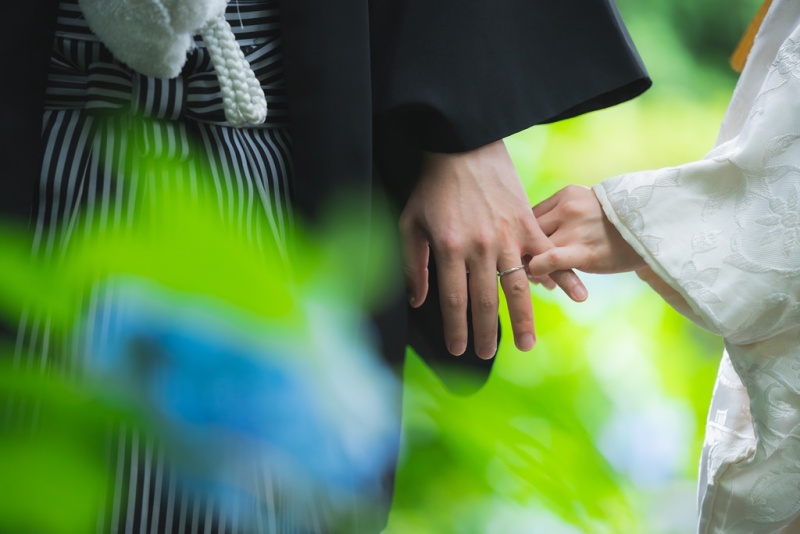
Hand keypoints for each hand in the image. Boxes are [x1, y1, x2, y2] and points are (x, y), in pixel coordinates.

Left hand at [399, 140, 586, 358]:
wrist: (464, 147)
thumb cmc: (433, 187)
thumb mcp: (410, 224)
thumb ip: (413, 265)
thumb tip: (418, 302)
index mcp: (449, 249)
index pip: (453, 300)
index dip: (456, 328)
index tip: (458, 350)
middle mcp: (481, 247)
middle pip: (485, 301)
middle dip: (486, 333)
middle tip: (486, 356)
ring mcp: (508, 236)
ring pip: (517, 286)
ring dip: (523, 319)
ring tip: (526, 346)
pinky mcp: (527, 224)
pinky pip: (548, 255)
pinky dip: (564, 276)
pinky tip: (577, 298)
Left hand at [528, 185, 646, 276]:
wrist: (656, 226)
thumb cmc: (620, 222)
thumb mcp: (588, 206)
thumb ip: (563, 216)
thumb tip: (538, 239)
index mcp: (566, 196)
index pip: (529, 216)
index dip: (524, 236)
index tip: (526, 251)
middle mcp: (566, 209)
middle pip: (527, 231)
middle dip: (522, 251)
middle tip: (525, 268)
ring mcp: (573, 230)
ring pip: (535, 248)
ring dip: (530, 266)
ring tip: (537, 278)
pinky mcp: (583, 251)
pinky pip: (549, 262)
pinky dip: (539, 272)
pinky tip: (547, 283)